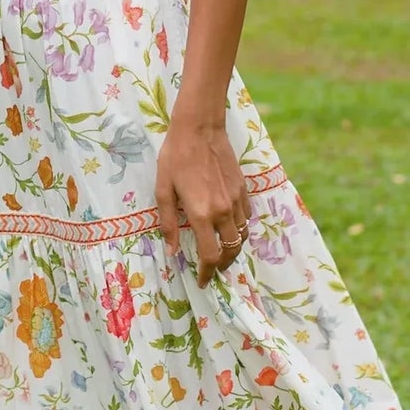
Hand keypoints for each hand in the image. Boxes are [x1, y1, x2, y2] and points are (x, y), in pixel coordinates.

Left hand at [155, 117, 251, 286]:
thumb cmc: (176, 157)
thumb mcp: (163, 190)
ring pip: (242, 235)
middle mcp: (223, 211)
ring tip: (222, 252)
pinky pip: (247, 217)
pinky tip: (230, 226)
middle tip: (213, 270)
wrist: (200, 128)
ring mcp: (236, 200)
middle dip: (223, 266)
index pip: (211, 255)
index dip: (207, 273)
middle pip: (231, 250)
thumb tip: (172, 251)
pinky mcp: (243, 189)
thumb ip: (169, 223)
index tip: (202, 281)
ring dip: (233, 248)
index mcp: (202, 214)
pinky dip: (240, 228)